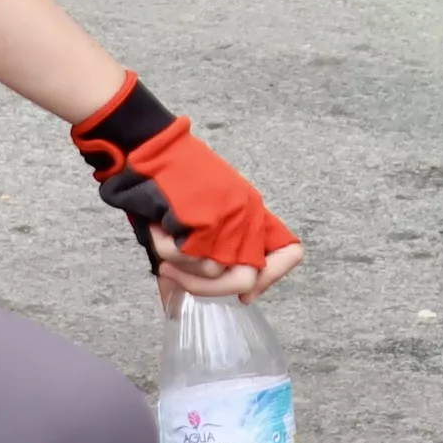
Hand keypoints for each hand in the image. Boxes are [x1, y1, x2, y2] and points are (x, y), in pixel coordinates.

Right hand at [71, 75, 298, 276]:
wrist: (151, 148)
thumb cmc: (170, 187)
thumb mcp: (206, 218)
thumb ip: (219, 253)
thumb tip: (238, 294)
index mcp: (254, 213)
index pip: (291, 252)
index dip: (268, 280)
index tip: (244, 294)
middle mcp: (249, 214)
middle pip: (244, 280)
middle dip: (205, 287)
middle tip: (173, 272)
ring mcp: (230, 216)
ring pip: (211, 273)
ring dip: (178, 264)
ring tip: (164, 236)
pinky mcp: (207, 216)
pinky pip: (184, 257)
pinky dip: (164, 247)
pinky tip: (158, 226)